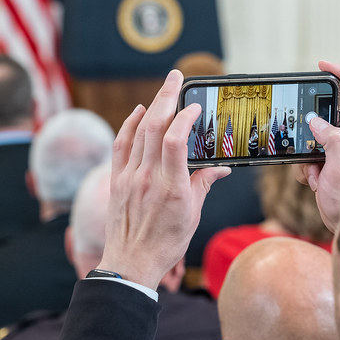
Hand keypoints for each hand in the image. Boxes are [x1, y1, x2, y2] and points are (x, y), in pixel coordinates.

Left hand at [99, 69, 229, 288]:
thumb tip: (221, 168)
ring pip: (139, 131)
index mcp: (171, 187)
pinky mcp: (117, 179)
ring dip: (153, 105)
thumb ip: (204, 184)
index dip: (185, 117)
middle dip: (167, 96)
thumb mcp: (193, 215)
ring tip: (165, 88)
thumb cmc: (165, 243)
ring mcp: (129, 176)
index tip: (195, 106)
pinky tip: (140, 111)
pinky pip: (122, 144)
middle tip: (177, 76)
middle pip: (155, 127)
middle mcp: (147, 177)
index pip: (176, 141)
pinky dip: (130, 124)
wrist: (131, 263)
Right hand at [297, 61, 339, 233]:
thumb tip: (316, 120)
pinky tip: (314, 183)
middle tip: (307, 143)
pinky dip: (305, 169)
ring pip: (312, 139)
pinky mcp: (327, 165)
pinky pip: (307, 157)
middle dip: (310, 129)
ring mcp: (338, 152)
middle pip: (325, 116)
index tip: (322, 65)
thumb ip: (330, 139)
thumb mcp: (339, 166)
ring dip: (306, 156)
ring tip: (315, 174)